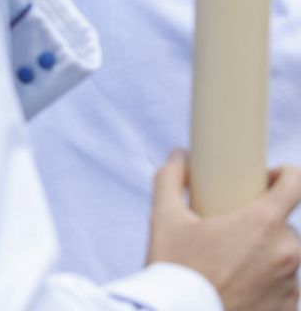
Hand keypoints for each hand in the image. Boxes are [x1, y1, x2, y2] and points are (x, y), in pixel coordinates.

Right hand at [147, 151, 300, 310]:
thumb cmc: (177, 271)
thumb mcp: (164, 220)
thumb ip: (171, 180)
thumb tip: (178, 157)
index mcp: (262, 223)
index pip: (295, 183)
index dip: (284, 174)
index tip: (267, 177)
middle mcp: (286, 252)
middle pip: (283, 224)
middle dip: (260, 223)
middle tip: (229, 230)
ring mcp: (290, 283)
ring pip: (283, 257)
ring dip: (263, 255)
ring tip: (228, 265)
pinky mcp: (288, 308)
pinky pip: (282, 287)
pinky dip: (265, 284)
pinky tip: (237, 288)